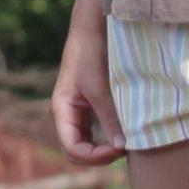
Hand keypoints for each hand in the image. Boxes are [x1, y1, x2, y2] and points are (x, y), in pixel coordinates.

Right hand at [53, 19, 124, 163]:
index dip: (95, 156)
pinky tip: (125, 133)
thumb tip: (121, 147)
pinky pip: (95, 134)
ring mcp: (76, 114)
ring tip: (127, 142)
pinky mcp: (88, 109)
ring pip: (86, 145)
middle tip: (125, 148)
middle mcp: (66, 117)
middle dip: (99, 157)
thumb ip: (109, 119)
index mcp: (61, 112)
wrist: (92, 31)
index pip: (73, 149)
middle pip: (77, 153)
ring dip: (104, 150)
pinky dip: (108, 139)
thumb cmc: (91, 56)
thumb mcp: (100, 89)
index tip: (120, 149)